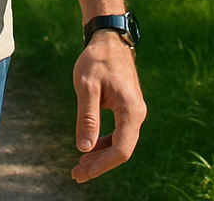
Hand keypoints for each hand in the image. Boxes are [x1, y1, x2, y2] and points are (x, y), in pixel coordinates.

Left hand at [71, 31, 145, 181]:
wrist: (108, 38)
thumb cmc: (97, 60)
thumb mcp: (87, 86)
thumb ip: (87, 117)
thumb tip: (84, 148)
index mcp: (131, 111)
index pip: (121, 149)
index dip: (102, 165)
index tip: (82, 172)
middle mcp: (137, 114)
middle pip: (121, 150)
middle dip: (99, 164)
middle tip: (76, 174)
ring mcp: (133, 111)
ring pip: (120, 142)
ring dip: (101, 155)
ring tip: (80, 164)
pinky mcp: (126, 108)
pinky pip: (118, 132)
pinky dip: (104, 142)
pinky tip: (90, 146)